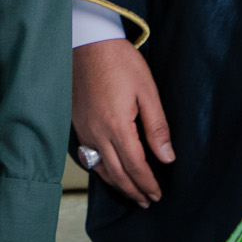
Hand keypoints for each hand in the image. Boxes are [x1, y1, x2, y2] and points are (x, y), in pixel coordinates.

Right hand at [71, 39, 172, 206]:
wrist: (86, 40)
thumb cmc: (118, 60)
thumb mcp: (146, 90)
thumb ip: (157, 127)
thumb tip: (167, 157)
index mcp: (116, 125)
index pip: (135, 166)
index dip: (147, 183)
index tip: (157, 194)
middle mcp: (95, 132)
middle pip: (116, 173)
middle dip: (133, 190)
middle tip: (146, 201)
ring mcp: (82, 128)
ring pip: (99, 167)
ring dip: (116, 183)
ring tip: (130, 192)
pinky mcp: (74, 121)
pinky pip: (86, 155)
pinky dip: (99, 169)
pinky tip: (107, 170)